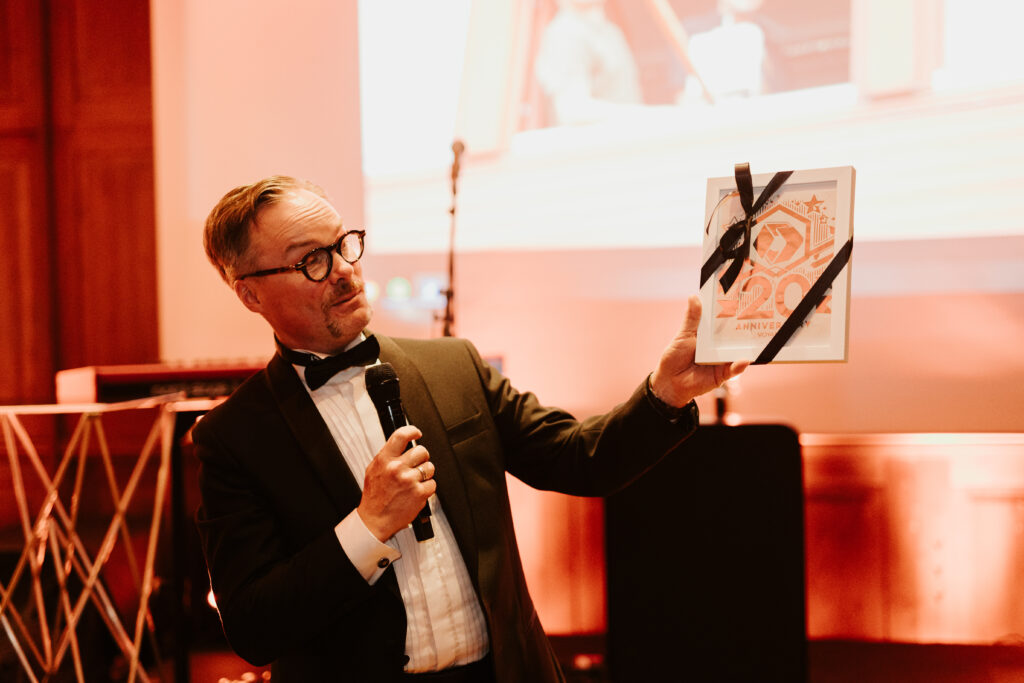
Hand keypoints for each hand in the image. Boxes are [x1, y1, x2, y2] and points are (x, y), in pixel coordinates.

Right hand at [356, 425, 435, 540]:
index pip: (401, 436)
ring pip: (430, 467)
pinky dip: (427, 488)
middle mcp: (397, 468)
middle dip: (422, 458)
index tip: (417, 433)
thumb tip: (401, 444)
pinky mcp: (419, 493)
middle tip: (416, 465)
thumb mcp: (373, 470)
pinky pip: (432, 484)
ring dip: (425, 473)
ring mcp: (409, 480)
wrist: (375, 520)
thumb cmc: (374, 497)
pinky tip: (417, 491)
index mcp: (385, 460)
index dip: (412, 431)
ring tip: (415, 481)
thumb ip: (387, 456)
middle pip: (422, 451)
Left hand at [649, 295, 747, 406]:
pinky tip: (744, 360)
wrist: (670, 383)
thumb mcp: (683, 336)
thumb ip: (692, 319)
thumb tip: (694, 297)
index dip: (730, 310)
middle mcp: (718, 345)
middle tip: (757, 313)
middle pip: (734, 334)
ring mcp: (723, 359)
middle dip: (745, 326)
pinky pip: (734, 369)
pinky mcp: (723, 374)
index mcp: (709, 334)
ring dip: (747, 345)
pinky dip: (739, 365)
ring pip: (738, 350)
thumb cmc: (674, 358)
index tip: (740, 296)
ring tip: (757, 335)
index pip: (722, 321)